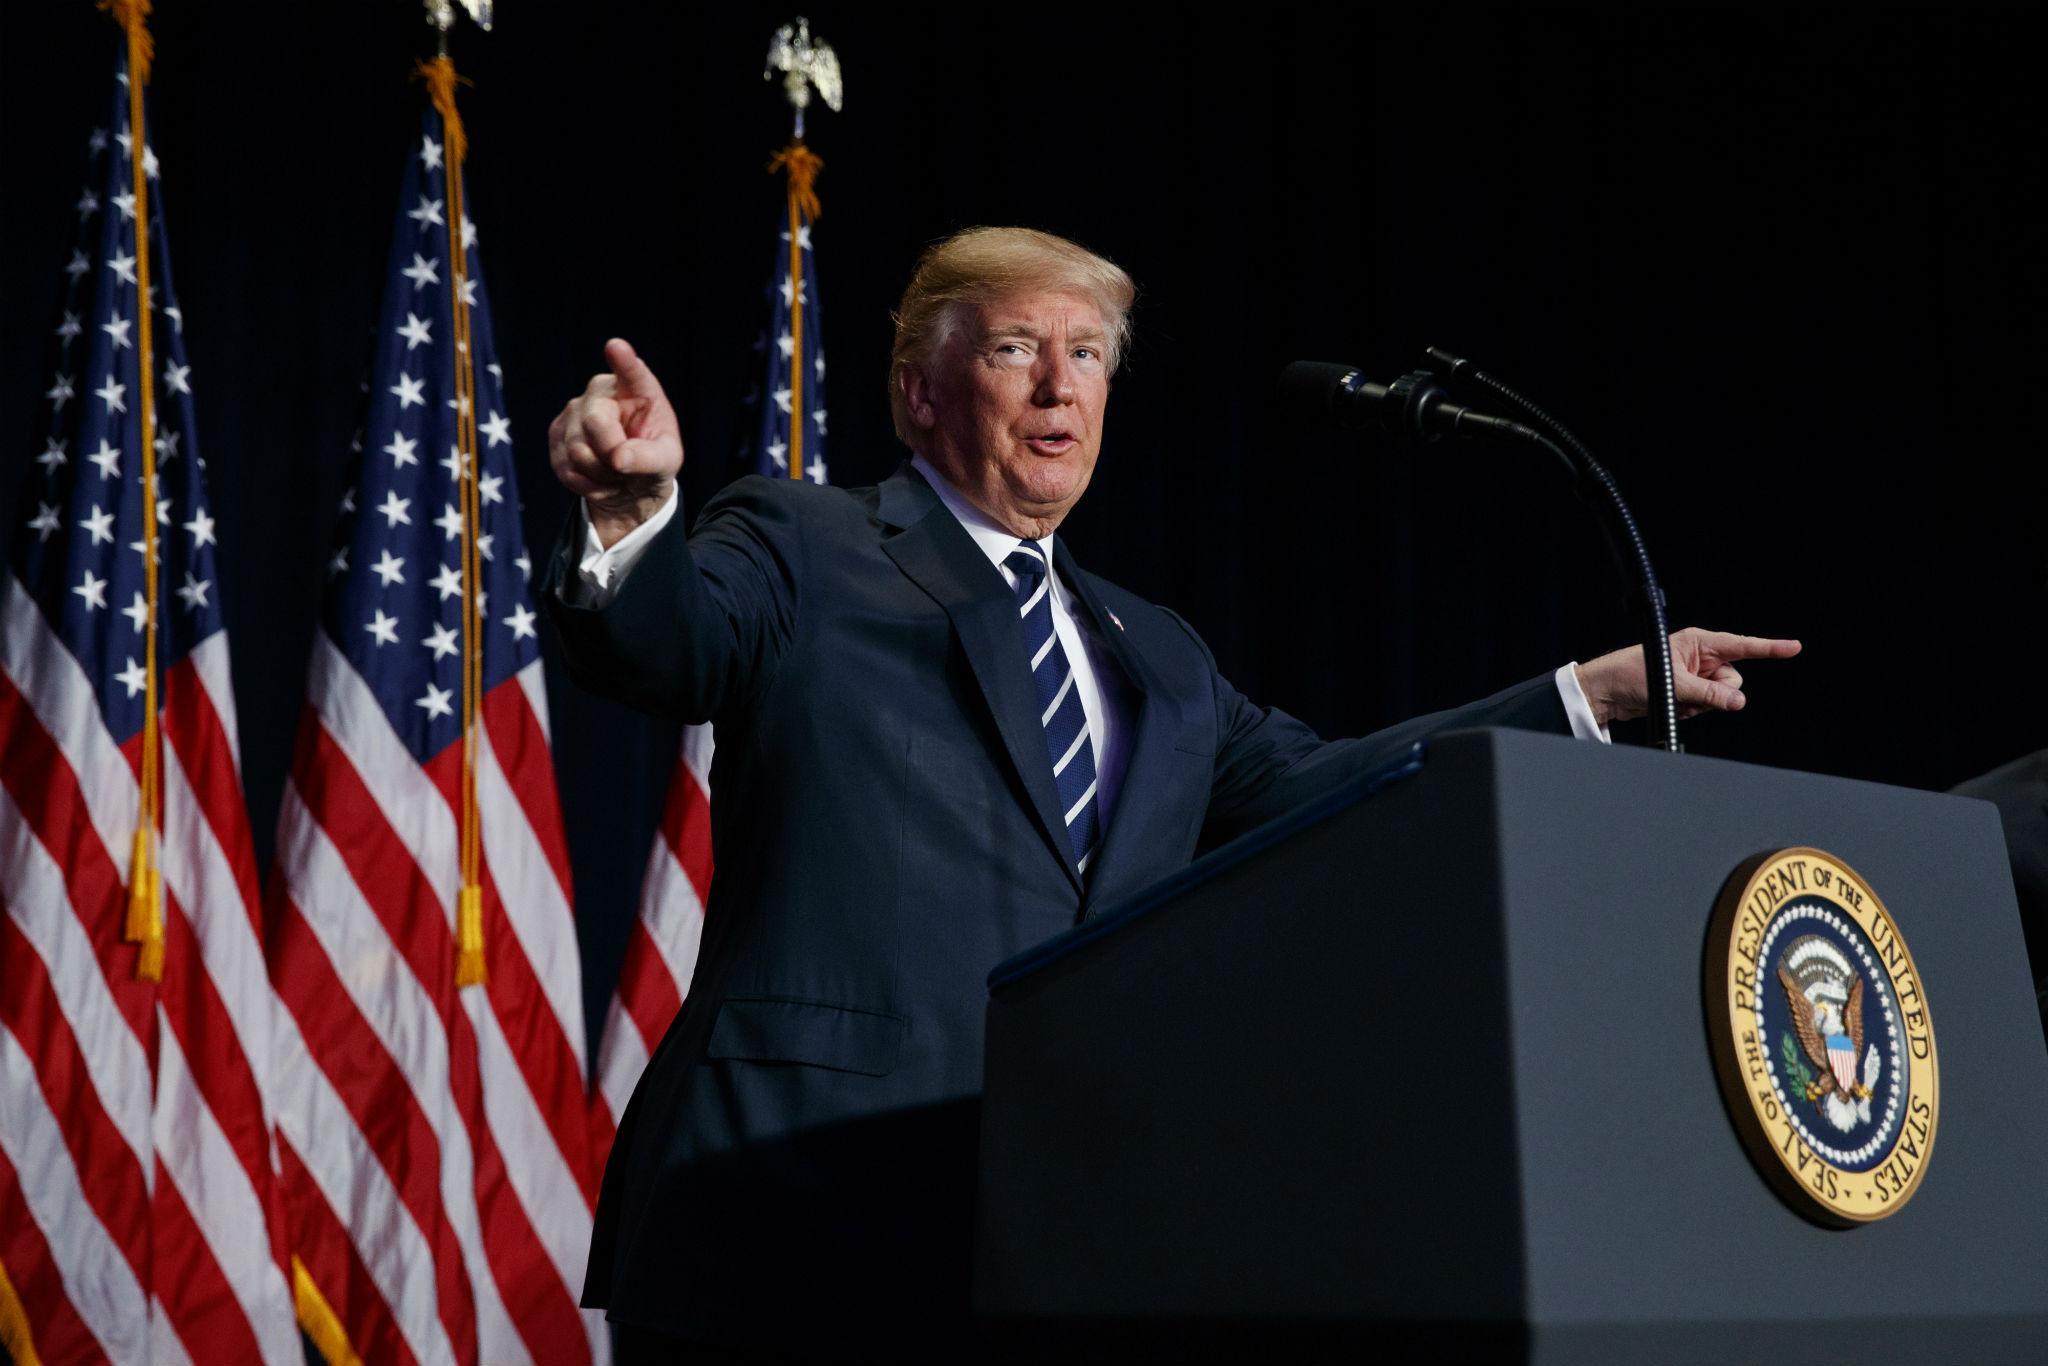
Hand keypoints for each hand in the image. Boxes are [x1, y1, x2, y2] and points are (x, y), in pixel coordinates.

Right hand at [548, 338, 683, 547]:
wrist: (629, 482)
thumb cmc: (653, 461)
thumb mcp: (666, 463)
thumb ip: (648, 459)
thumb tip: (619, 458)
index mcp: (637, 389)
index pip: (631, 373)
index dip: (623, 361)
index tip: (617, 347)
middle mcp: (601, 392)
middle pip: (596, 423)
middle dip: (612, 455)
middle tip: (627, 466)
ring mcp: (574, 411)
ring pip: (578, 451)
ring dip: (602, 474)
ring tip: (616, 472)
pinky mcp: (556, 434)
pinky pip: (566, 468)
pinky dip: (587, 484)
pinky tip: (599, 478)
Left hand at [1576, 628, 1801, 727]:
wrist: (1606, 692)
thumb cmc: (1631, 675)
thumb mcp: (1674, 685)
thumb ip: (1709, 695)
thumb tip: (1738, 703)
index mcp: (1698, 642)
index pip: (1741, 645)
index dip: (1769, 648)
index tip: (1795, 647)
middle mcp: (1700, 657)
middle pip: (1733, 680)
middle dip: (1718, 692)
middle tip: (1691, 693)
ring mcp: (1696, 676)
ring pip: (1722, 696)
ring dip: (1703, 704)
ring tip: (1677, 698)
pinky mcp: (1689, 692)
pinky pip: (1707, 706)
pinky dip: (1694, 710)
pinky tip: (1674, 705)